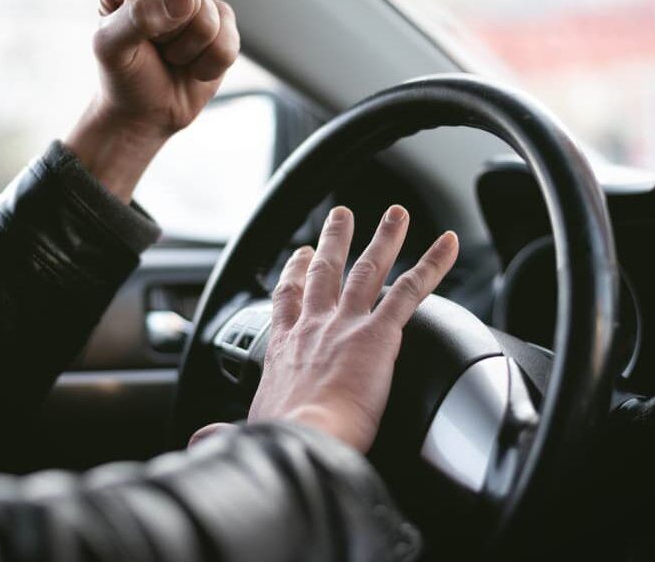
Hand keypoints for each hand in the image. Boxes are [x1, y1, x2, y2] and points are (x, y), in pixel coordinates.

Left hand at [65, 0, 239, 201]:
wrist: (147, 112)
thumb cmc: (125, 75)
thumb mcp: (111, 49)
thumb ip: (137, 17)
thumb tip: (184, 0)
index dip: (146, 17)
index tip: (135, 36)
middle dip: (172, 36)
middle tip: (157, 49)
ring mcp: (198, 0)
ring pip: (211, 20)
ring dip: (190, 53)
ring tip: (173, 58)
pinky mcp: (223, 24)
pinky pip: (229, 43)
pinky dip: (210, 66)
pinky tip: (193, 67)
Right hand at [247, 205, 458, 451]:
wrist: (302, 439)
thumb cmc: (278, 440)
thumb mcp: (248, 430)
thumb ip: (226, 432)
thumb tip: (205, 440)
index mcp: (284, 348)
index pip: (286, 301)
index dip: (293, 274)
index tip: (299, 256)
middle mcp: (313, 327)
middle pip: (325, 272)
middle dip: (335, 241)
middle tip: (342, 216)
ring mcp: (346, 325)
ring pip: (368, 270)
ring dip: (384, 238)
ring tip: (396, 214)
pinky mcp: (379, 334)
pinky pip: (410, 290)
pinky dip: (432, 264)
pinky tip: (449, 245)